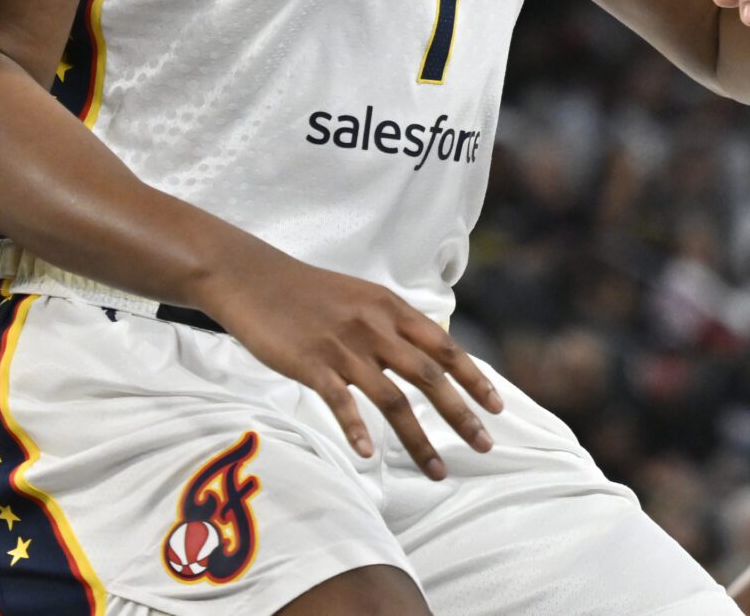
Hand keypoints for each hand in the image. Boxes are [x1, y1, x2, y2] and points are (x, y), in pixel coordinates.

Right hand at [200, 247, 503, 480]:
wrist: (253, 277)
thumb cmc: (307, 292)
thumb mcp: (361, 296)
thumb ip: (392, 322)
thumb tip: (426, 352)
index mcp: (390, 308)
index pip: (445, 346)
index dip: (474, 378)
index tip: (496, 407)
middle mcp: (374, 326)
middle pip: (429, 376)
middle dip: (461, 415)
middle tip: (484, 446)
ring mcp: (343, 346)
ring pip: (392, 399)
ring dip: (418, 439)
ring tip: (436, 471)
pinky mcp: (311, 363)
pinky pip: (341, 402)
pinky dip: (356, 429)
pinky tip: (368, 455)